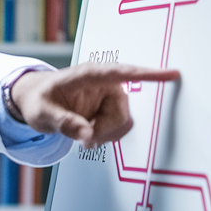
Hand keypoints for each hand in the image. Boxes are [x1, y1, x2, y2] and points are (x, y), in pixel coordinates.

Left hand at [9, 63, 179, 148]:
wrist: (38, 100)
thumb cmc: (38, 99)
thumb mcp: (42, 113)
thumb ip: (63, 123)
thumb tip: (86, 135)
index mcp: (89, 75)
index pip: (122, 73)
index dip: (148, 75)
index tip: (172, 74)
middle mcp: (105, 84)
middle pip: (122, 115)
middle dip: (103, 132)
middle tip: (82, 138)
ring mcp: (111, 98)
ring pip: (123, 125)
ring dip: (103, 135)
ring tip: (81, 132)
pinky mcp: (112, 110)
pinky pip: (120, 129)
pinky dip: (104, 136)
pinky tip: (88, 131)